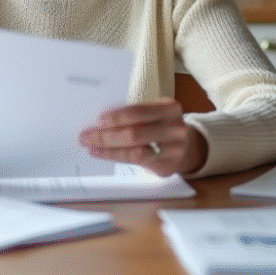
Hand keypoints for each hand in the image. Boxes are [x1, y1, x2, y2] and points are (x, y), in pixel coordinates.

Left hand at [77, 98, 207, 176]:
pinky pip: (136, 162)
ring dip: (108, 149)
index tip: (97, 120)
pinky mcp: (166, 166)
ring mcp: (173, 150)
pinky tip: (103, 154)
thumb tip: (100, 120)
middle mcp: (175, 128)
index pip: (138, 111)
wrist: (189, 147)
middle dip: (106, 135)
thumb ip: (135, 115)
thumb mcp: (156, 114)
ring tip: (90, 146)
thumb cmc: (163, 126)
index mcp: (170, 108)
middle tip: (86, 135)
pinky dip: (116, 157)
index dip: (116, 117)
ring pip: (134, 151)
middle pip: (134, 133)